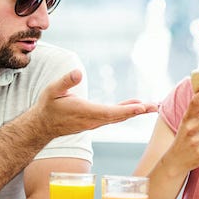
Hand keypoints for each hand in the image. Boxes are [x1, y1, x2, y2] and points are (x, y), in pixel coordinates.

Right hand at [30, 69, 157, 136]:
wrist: (43, 125)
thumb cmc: (48, 106)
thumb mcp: (52, 91)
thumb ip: (65, 82)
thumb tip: (78, 72)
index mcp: (84, 112)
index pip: (109, 112)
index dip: (126, 111)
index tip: (141, 108)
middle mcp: (93, 120)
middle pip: (119, 116)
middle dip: (138, 111)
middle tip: (155, 106)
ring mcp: (95, 122)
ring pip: (119, 117)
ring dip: (136, 112)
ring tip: (152, 106)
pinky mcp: (95, 121)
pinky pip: (114, 117)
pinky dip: (127, 112)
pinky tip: (136, 107)